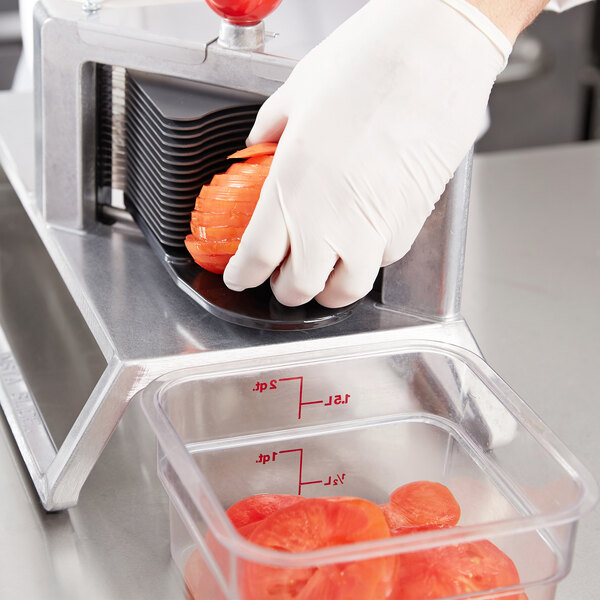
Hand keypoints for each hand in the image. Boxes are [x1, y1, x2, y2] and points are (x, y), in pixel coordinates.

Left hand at [223, 0, 511, 307]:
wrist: (436, 54)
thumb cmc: (368, 65)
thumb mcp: (296, 94)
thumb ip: (269, 132)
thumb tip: (258, 150)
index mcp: (291, 186)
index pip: (256, 258)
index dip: (243, 276)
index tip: (241, 277)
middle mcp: (330, 218)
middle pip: (298, 288)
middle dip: (284, 289)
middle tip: (280, 275)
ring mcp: (373, 228)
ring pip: (343, 291)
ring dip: (327, 289)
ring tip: (322, 271)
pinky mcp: (409, 226)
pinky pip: (380, 263)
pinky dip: (364, 261)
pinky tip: (360, 237)